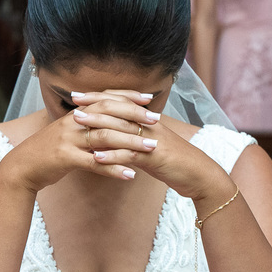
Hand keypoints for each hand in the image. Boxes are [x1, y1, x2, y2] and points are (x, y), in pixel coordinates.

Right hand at [0, 90, 157, 193]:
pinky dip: (114, 169)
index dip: (127, 97)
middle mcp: (73, 122)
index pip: (105, 98)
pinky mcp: (65, 158)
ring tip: (151, 147)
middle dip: (134, 116)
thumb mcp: (67, 132)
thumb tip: (109, 120)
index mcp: (75, 114)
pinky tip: (130, 175)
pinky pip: (94, 163)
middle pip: (108, 112)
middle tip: (156, 120)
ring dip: (130, 142)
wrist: (22, 167)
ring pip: (105, 137)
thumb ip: (87, 125)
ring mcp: (68, 139)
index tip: (149, 99)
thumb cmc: (47, 151)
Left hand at [70, 92, 231, 201]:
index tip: (77, 96)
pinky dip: (112, 156)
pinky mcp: (154, 157)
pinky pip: (130, 155)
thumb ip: (132, 135)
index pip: (119, 102)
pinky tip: (96, 158)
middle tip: (73, 106)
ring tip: (77, 126)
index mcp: (146, 119)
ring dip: (97, 126)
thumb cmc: (172, 160)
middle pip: (118, 111)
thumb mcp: (150, 143)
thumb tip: (111, 130)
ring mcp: (152, 139)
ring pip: (121, 129)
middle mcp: (149, 125)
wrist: (198, 174)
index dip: (98, 97)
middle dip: (94, 107)